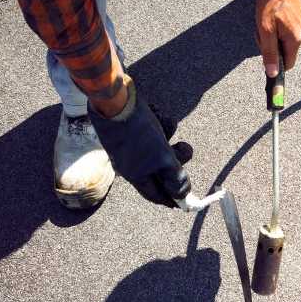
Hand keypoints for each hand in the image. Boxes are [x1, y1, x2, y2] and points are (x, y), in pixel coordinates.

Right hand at [89, 76, 191, 207]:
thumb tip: (183, 196)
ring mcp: (133, 145)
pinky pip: (155, 130)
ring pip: (160, 146)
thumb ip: (174, 177)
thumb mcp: (162, 158)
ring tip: (166, 125)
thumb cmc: (138, 133)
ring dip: (168, 135)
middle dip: (175, 159)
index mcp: (136, 175)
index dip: (171, 198)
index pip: (155, 194)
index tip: (186, 201)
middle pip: (161, 170)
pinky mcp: (135, 127)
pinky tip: (155, 113)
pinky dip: (160, 122)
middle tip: (183, 148)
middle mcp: (133, 162)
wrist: (115, 99)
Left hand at [255, 0, 300, 76]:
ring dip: (271, 36)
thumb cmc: (271, 2)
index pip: (288, 65)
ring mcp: (299, 25)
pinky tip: (270, 16)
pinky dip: (275, 27)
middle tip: (262, 32)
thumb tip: (272, 73)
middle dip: (271, 46)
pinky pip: (284, 31)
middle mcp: (300, 34)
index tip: (266, 54)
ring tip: (265, 21)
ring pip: (282, 40)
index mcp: (294, 40)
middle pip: (284, 52)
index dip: (276, 64)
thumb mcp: (265, 30)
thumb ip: (269, 52)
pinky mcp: (296, 18)